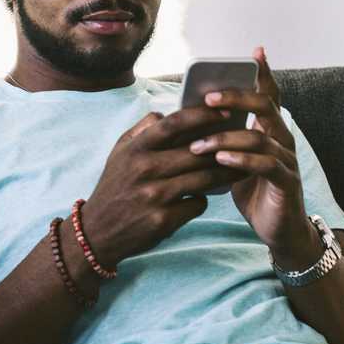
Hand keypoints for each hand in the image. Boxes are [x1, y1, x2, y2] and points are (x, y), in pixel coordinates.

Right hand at [82, 106, 251, 266]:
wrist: (98, 232)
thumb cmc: (114, 186)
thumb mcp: (119, 152)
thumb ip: (142, 130)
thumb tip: (164, 112)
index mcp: (136, 149)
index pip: (173, 124)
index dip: (201, 115)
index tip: (224, 111)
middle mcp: (145, 170)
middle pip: (196, 153)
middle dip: (223, 146)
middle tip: (245, 141)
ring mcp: (155, 196)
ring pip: (203, 179)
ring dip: (225, 173)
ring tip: (241, 167)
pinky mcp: (163, 220)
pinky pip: (197, 203)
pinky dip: (203, 198)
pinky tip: (203, 196)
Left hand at [188, 46, 309, 250]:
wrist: (277, 230)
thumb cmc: (252, 190)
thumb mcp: (233, 159)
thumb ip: (222, 137)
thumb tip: (190, 116)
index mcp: (270, 129)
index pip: (269, 94)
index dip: (264, 73)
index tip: (256, 52)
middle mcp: (282, 138)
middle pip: (265, 106)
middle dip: (236, 97)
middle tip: (208, 97)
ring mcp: (288, 159)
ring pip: (260, 136)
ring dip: (226, 137)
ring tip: (199, 144)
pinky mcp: (287, 182)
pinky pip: (267, 164)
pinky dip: (242, 159)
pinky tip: (221, 159)